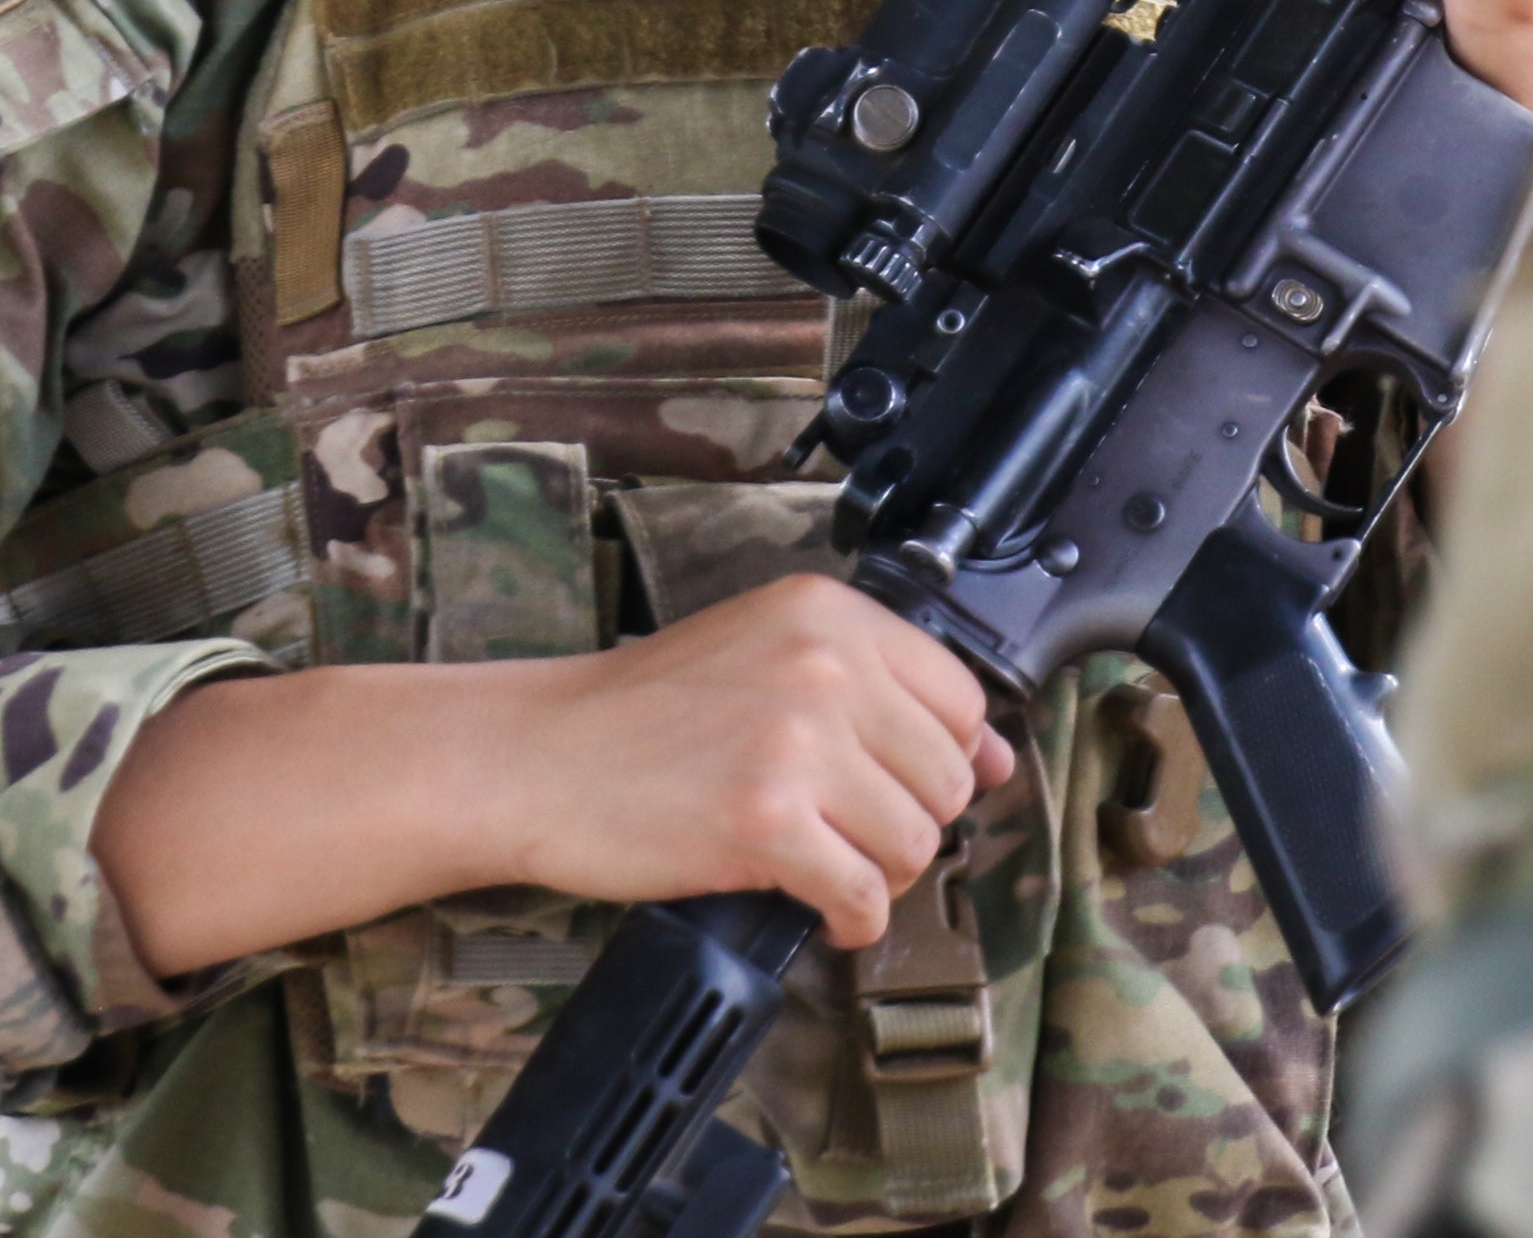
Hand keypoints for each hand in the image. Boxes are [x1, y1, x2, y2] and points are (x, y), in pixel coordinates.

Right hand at [93, 573, 1010, 974]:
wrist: (536, 755)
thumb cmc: (640, 714)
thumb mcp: (765, 655)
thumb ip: (874, 689)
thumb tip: (996, 759)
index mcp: (827, 613)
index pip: (960, 700)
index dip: (939, 760)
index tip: (900, 784)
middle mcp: (822, 666)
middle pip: (944, 781)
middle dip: (904, 825)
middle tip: (840, 831)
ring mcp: (796, 744)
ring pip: (914, 845)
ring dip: (877, 874)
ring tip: (820, 863)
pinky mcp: (766, 824)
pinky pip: (863, 897)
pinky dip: (849, 920)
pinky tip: (813, 907)